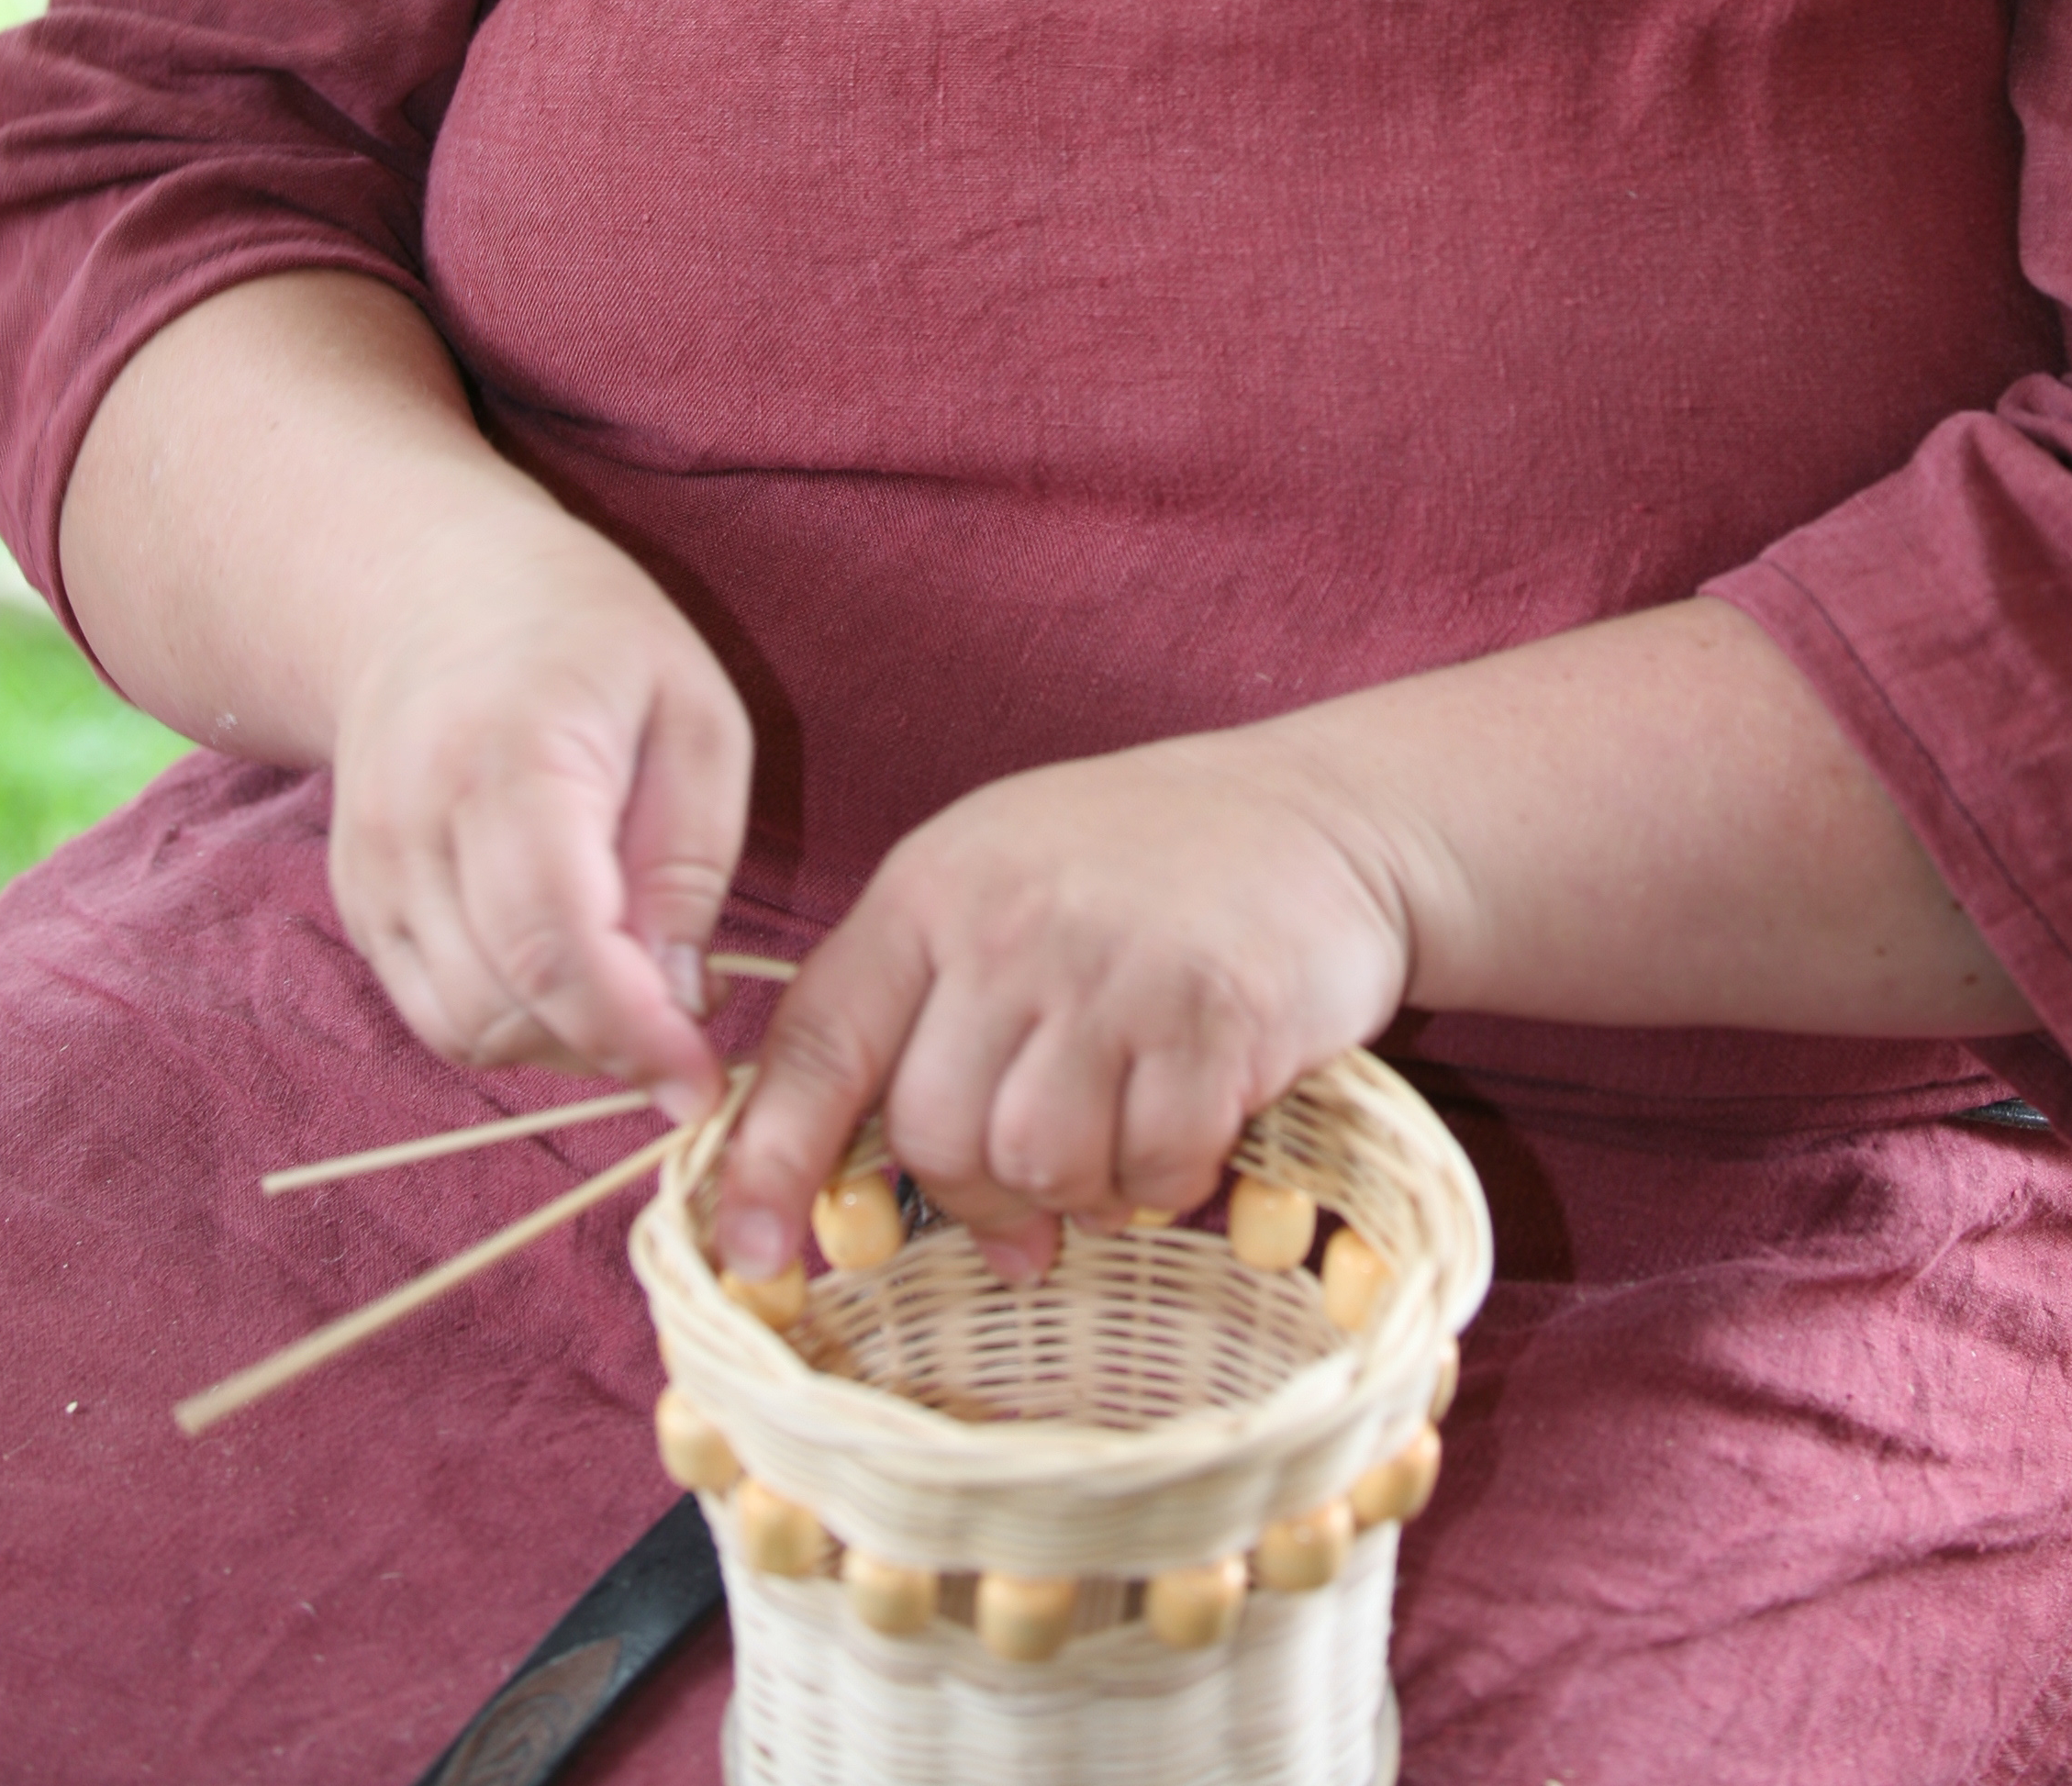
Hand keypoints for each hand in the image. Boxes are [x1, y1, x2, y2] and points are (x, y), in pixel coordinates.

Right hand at [326, 499, 750, 1117]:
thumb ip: (691, 854)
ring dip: (560, 1047)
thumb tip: (683, 998)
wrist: (427, 588)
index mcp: (510, 757)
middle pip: (504, 1002)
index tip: (700, 1082)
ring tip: (635, 995)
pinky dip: (510, 1029)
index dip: (631, 1033)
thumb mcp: (691, 708)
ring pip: (463, 1027)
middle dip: (607, 1048)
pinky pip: (433, 1012)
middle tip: (687, 1033)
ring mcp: (370, 869)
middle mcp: (415, 823)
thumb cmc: (588, 634)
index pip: (555, 940)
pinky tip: (572, 981)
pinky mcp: (358, 902)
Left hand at [714, 727, 1415, 1281]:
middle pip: (932, 1137)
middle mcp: (1009, 924)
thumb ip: (920, 1014)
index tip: (746, 1257)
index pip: (817, 1043)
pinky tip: (1195, 1113)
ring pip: (1036, 1167)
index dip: (768, 1163)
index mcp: (932, 890)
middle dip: (976, 1192)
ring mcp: (1113, 970)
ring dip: (1082, 1185)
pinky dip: (1169, 1176)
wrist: (1325, 815)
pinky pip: (1152, 1170)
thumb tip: (861, 1204)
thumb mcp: (999, 885)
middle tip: (1035, 1184)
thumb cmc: (1143, 864)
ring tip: (1126, 1123)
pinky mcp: (1214, 1019)